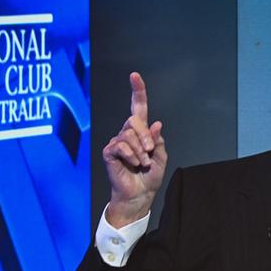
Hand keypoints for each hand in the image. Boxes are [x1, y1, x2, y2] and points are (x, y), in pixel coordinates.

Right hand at [102, 72, 167, 227]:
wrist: (140, 194)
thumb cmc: (150, 176)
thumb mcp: (161, 157)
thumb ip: (157, 140)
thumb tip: (155, 124)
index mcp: (141, 132)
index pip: (138, 107)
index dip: (137, 91)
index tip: (134, 75)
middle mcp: (128, 133)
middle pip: (134, 120)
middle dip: (145, 136)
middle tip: (150, 152)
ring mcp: (117, 142)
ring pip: (128, 134)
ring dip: (140, 151)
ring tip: (142, 163)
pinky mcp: (109, 152)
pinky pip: (120, 145)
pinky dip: (130, 155)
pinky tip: (132, 164)